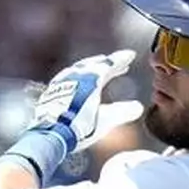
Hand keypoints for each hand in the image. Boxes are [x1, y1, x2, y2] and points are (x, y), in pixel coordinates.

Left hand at [29, 50, 143, 153]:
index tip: (130, 55)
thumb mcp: (105, 121)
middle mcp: (76, 76)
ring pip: (80, 68)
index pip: (109, 64)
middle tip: (119, 63)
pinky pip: (69, 76)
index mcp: (91, 79)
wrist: (50, 133)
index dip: (121, 59)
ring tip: (100, 69)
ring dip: (93, 67)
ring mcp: (62, 82)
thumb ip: (123, 112)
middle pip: (94, 64)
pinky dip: (79, 76)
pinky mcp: (53, 90)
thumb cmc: (79, 126)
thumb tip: (138, 107)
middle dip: (108, 63)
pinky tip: (79, 82)